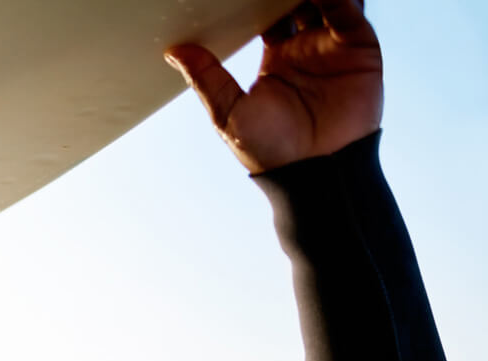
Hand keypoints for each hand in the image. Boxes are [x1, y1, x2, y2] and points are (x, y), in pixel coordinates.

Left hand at [165, 0, 381, 172]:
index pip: (267, 15)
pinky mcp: (360, 50)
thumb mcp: (228, 111)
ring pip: (326, 2)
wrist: (314, 171)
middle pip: (297, 4)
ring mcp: (333, 48)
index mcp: (275, 59)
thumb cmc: (269, 150)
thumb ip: (206, 77)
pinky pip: (351, 14)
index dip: (255, 0)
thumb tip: (174, 51)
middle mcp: (305, 49)